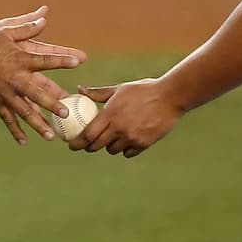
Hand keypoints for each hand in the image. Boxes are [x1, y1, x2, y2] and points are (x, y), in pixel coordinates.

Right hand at [0, 7, 85, 145]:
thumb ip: (26, 27)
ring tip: (50, 136)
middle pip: (38, 93)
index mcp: (21, 61)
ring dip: (37, 124)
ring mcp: (6, 94)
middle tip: (66, 113)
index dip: (63, 60)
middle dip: (52, 104)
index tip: (79, 61)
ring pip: (25, 112)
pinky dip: (15, 131)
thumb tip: (44, 17)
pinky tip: (24, 141)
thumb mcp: (6, 32)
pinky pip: (8, 119)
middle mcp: (16, 79)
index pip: (46, 61)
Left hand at [67, 78, 182, 157]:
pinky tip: (128, 139)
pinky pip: (128, 152)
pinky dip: (126, 148)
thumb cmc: (144, 90)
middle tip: (88, 144)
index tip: (71, 145)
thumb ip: (98, 93)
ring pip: (112, 150)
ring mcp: (131, 137)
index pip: (87, 134)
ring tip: (114, 136)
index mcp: (110, 113)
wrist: (170, 96)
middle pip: (96, 146)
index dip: (77, 142)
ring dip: (110, 146)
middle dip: (90, 146)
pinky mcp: (143, 144)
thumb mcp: (120, 89)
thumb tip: (80, 89)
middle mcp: (119, 128)